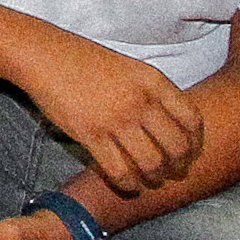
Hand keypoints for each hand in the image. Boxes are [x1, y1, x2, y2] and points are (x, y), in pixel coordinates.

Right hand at [16, 35, 202, 197]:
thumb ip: (153, 93)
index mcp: (153, 81)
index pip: (192, 120)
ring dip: (154, 178)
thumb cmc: (85, 61)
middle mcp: (140, 101)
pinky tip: (127, 184)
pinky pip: (119, 170)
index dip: (196, 144)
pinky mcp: (90, 134)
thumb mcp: (129, 68)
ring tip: (149, 180)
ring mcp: (115, 118)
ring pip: (151, 163)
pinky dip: (127, 184)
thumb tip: (172, 126)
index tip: (190, 153)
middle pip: (176, 147)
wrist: (44, 55)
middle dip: (178, 166)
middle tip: (172, 173)